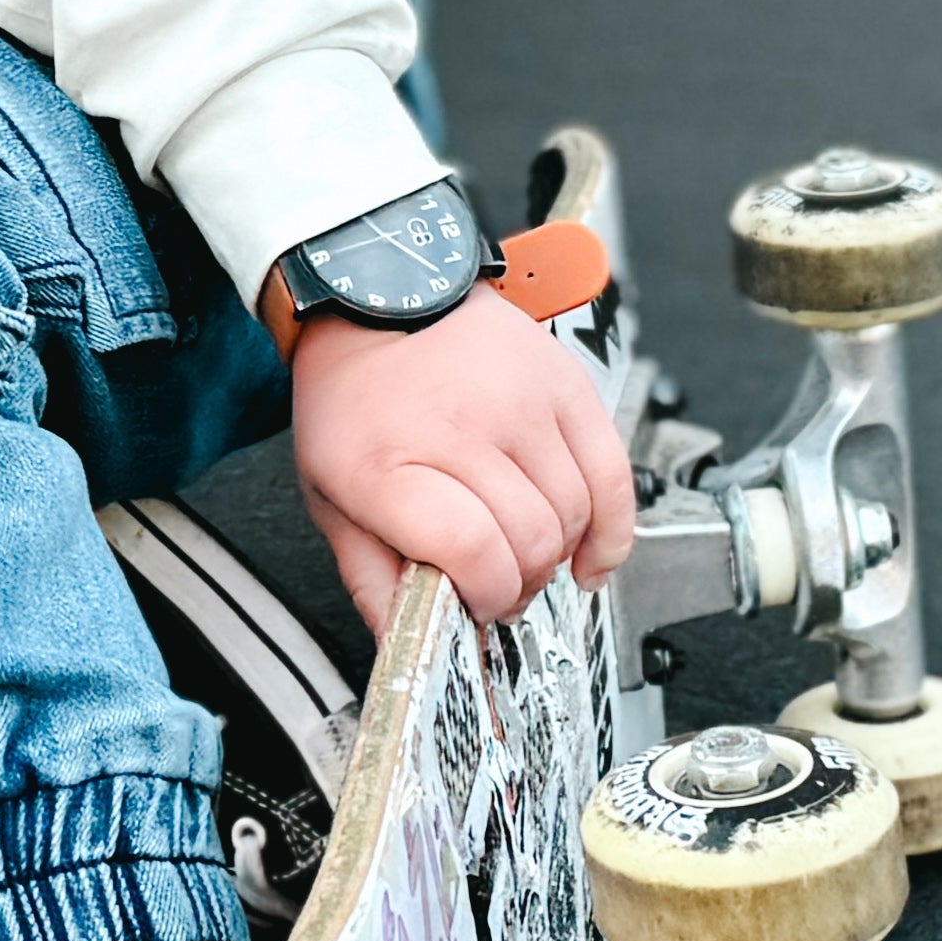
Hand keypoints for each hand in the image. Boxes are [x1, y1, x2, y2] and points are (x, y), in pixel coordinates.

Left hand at [287, 285, 635, 633]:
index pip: (470, 551)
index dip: (484, 596)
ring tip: (525, 555)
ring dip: (557, 557)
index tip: (475, 605)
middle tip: (499, 585)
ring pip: (571, 516)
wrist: (378, 295)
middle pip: (528, 541)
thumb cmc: (353, 398)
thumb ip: (368, 575)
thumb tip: (404, 645)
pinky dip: (612, 530)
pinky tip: (592, 557)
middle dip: (519, 585)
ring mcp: (518, 401)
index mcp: (386, 461)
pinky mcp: (564, 384)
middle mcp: (458, 426)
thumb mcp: (329, 492)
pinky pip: (612, 474)